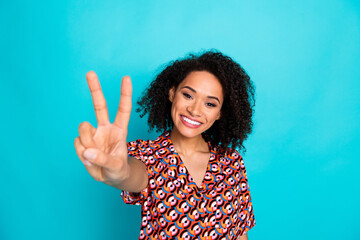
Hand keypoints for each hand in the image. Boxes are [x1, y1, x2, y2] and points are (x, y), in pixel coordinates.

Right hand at [74, 71, 131, 185]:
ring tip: (94, 156)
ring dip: (87, 143)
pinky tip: (89, 159)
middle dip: (95, 89)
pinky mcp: (83, 142)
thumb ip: (103, 159)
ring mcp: (93, 134)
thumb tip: (87, 150)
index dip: (125, 94)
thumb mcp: (116, 167)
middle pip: (100, 105)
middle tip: (90, 72)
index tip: (126, 78)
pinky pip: (77, 144)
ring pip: (83, 128)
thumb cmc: (118, 170)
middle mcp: (105, 128)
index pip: (123, 109)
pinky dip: (82, 154)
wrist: (109, 178)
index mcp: (119, 129)